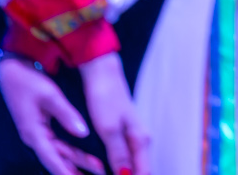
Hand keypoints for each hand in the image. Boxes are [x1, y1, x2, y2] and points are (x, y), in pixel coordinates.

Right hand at [0, 55, 103, 174]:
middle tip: (98, 171)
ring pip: (58, 152)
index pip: (52, 158)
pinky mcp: (39, 127)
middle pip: (57, 158)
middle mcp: (34, 137)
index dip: (66, 171)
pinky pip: (56, 144)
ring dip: (75, 160)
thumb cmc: (28, 81)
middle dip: (77, 167)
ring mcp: (36, 133)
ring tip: (95, 167)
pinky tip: (80, 156)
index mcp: (33, 132)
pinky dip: (69, 151)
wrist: (12, 70)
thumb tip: (83, 133)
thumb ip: (67, 115)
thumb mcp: (50, 95)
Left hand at [79, 53, 149, 174]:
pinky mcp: (120, 131)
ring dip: (115, 170)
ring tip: (94, 170)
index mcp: (140, 140)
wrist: (101, 73)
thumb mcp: (109, 129)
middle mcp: (140, 139)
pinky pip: (120, 154)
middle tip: (94, 174)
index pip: (144, 172)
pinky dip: (111, 162)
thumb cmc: (105, 98)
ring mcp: (130, 135)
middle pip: (137, 169)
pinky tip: (99, 166)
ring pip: (127, 163)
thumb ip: (119, 155)